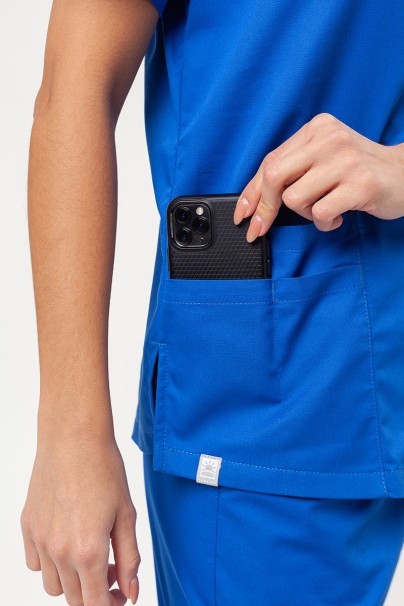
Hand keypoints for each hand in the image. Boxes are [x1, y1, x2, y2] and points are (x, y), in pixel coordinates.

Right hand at [21, 432, 140, 604]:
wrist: (74, 437)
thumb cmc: (104, 470)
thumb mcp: (126, 515)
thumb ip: (129, 559)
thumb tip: (131, 592)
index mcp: (88, 551)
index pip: (94, 605)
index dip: (111, 604)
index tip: (121, 594)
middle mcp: (58, 551)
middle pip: (73, 599)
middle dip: (95, 592)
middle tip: (111, 569)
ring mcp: (39, 540)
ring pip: (53, 585)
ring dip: (72, 580)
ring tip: (89, 553)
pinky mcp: (27, 525)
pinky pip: (35, 562)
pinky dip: (50, 563)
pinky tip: (67, 539)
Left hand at [233, 112, 403, 238]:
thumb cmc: (360, 171)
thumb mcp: (325, 159)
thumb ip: (293, 171)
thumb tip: (253, 202)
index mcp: (317, 129)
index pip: (270, 161)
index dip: (252, 192)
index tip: (242, 214)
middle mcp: (329, 139)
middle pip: (274, 175)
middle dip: (265, 207)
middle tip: (263, 227)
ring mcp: (345, 160)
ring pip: (295, 198)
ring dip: (305, 214)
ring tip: (325, 208)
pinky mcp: (359, 184)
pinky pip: (320, 213)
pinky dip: (325, 222)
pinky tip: (339, 215)